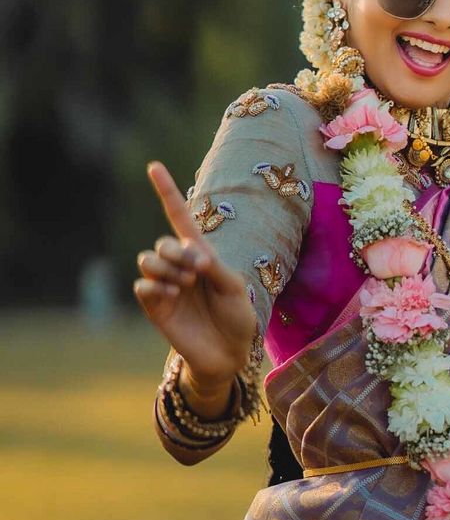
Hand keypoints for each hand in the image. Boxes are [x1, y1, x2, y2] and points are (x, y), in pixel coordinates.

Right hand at [134, 161, 256, 390]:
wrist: (229, 353)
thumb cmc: (237, 316)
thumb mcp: (234, 286)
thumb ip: (214, 267)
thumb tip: (193, 254)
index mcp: (200, 253)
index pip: (178, 216)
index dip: (167, 191)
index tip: (153, 166)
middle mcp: (179, 266)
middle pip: (162, 241)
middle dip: (177, 252)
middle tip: (198, 270)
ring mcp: (165, 286)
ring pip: (147, 260)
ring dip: (166, 268)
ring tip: (185, 285)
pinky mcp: (155, 307)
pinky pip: (141, 286)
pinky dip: (154, 287)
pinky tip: (170, 296)